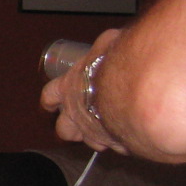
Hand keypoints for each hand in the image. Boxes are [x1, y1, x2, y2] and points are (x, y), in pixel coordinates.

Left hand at [41, 27, 126, 152]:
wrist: (135, 91)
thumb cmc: (117, 65)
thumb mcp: (108, 45)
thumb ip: (106, 46)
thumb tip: (113, 40)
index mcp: (69, 88)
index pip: (50, 95)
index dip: (50, 100)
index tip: (50, 103)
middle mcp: (77, 114)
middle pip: (64, 129)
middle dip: (71, 129)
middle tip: (82, 124)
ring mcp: (96, 131)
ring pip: (92, 142)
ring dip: (100, 137)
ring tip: (112, 129)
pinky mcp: (117, 142)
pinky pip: (118, 145)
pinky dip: (124, 141)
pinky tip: (135, 132)